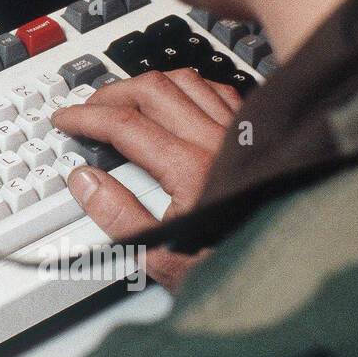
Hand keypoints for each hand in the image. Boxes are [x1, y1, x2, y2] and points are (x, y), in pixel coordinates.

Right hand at [50, 68, 241, 291]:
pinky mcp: (254, 136)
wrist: (290, 275)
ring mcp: (238, 135)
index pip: (124, 125)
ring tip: (125, 97)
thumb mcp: (163, 257)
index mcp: (189, 169)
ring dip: (147, 84)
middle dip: (110, 93)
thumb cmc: (232, 266)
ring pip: (185, 81)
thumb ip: (118, 217)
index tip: (67, 120)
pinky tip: (177, 97)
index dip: (86, 117)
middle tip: (88, 107)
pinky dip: (188, 86)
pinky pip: (218, 90)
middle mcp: (215, 142)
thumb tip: (85, 182)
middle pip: (151, 91)